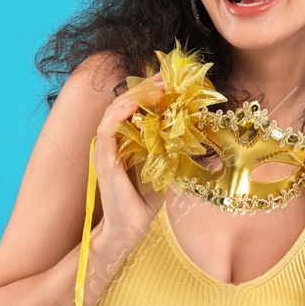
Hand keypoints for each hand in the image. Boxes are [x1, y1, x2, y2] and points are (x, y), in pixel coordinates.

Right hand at [90, 71, 162, 243]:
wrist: (131, 227)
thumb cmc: (145, 199)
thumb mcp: (166, 168)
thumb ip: (175, 150)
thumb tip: (200, 139)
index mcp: (125, 139)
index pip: (134, 105)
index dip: (150, 89)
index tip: (169, 79)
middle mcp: (113, 139)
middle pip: (125, 101)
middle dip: (146, 87)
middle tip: (166, 78)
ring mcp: (106, 148)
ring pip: (114, 110)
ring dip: (135, 96)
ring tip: (156, 88)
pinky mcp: (104, 159)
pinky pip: (106, 129)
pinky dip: (119, 113)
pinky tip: (133, 105)